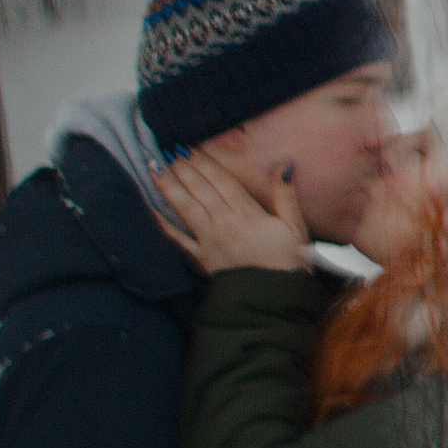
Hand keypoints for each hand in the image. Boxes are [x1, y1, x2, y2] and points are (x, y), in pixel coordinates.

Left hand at [154, 147, 311, 273]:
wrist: (273, 302)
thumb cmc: (290, 264)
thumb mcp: (296, 227)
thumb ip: (285, 196)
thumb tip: (284, 166)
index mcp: (248, 214)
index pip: (222, 181)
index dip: (206, 162)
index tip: (191, 146)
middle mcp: (224, 223)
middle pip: (201, 190)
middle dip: (184, 169)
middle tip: (170, 150)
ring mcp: (210, 241)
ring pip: (186, 208)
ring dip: (170, 188)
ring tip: (155, 169)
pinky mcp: (201, 258)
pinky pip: (178, 239)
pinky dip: (163, 225)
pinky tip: (151, 210)